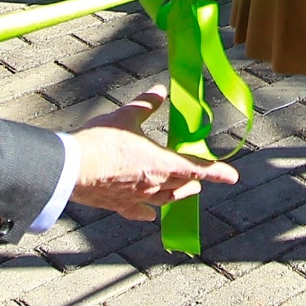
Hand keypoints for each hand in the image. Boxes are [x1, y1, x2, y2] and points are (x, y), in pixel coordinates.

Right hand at [67, 89, 238, 221]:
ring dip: (177, 195)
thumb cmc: (101, 141)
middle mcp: (153, 184)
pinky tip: (149, 214)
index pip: (195, 169)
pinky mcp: (119, 205)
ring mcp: (137, 198)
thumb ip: (146, 104)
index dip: (216, 172)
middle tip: (201, 179)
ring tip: (184, 192)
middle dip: (194, 181)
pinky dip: (147, 212)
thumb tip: (160, 91)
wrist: (72, 168)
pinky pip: (138, 212)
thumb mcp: (126, 116)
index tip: (232, 176)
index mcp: (160, 163)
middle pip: (182, 185)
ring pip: (165, 200)